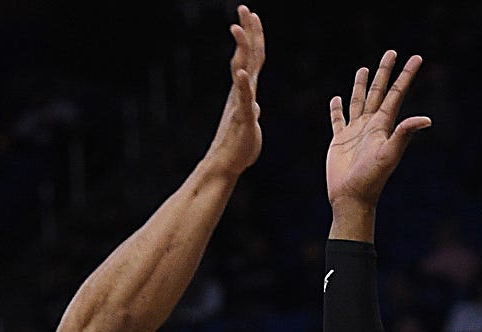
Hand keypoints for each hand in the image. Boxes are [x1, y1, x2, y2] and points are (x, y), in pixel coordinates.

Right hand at [206, 6, 264, 178]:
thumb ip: (251, 110)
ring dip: (241, 50)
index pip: (252, 58)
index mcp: (246, 90)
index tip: (252, 15)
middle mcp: (242, 92)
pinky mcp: (241, 119)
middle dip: (247, 31)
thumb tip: (254, 105)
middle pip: (247, 56)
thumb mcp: (250, 123)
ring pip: (242, 71)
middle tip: (244, 8)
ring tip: (237, 29)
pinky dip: (242, 86)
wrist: (227, 166)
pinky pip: (242, 99)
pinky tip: (242, 73)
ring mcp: (240, 103)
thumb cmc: (239, 147)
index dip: (254, 36)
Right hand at [327, 51, 430, 215]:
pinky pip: (338, 120)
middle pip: (378, 92)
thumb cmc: (371, 179)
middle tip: (391, 52)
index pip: (396, 94)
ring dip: (361, 85)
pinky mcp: (339, 141)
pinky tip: (336, 99)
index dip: (406, 75)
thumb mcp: (389, 154)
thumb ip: (404, 133)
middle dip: (385, 72)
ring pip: (358, 101)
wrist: (352, 197)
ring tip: (363, 69)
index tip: (416, 57)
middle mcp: (370, 125)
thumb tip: (427, 119)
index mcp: (383, 125)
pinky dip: (336, 109)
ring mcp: (355, 132)